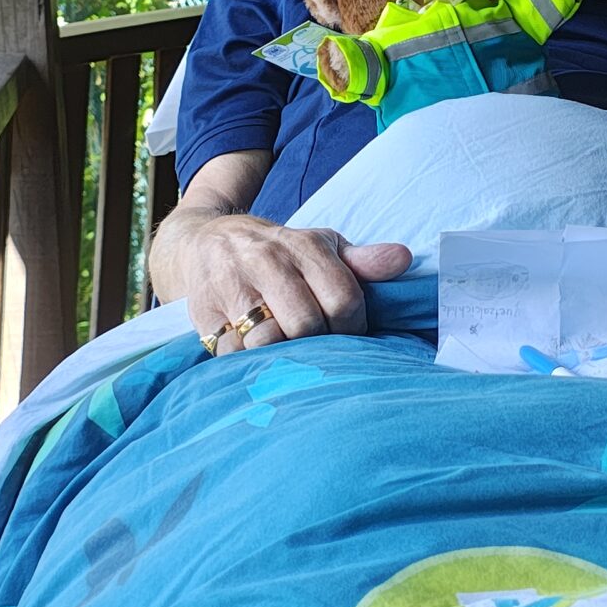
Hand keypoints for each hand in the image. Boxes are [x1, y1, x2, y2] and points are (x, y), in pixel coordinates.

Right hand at [178, 213, 411, 357]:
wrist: (204, 242)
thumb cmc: (277, 253)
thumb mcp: (320, 247)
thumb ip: (362, 261)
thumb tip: (402, 259)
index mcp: (301, 245)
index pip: (343, 298)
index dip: (353, 328)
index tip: (348, 335)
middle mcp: (266, 260)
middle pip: (306, 324)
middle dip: (317, 346)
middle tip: (317, 350)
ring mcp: (231, 286)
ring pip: (267, 341)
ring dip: (282, 358)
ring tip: (288, 355)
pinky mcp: (203, 312)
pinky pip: (233, 354)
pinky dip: (249, 363)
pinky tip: (257, 357)